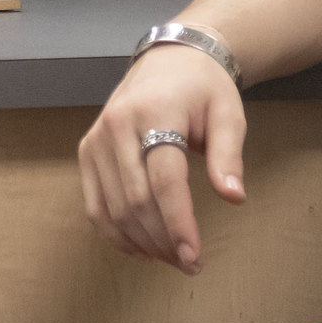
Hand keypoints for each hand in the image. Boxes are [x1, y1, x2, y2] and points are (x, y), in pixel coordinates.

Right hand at [78, 40, 246, 274]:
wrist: (169, 58)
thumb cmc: (203, 88)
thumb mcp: (227, 113)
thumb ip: (228, 155)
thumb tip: (233, 197)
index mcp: (154, 113)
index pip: (164, 180)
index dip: (179, 223)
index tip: (195, 257)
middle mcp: (117, 125)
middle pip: (136, 199)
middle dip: (163, 240)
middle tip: (190, 263)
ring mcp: (96, 139)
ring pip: (113, 207)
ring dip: (141, 242)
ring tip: (171, 258)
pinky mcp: (87, 150)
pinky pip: (94, 204)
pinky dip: (115, 233)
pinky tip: (141, 248)